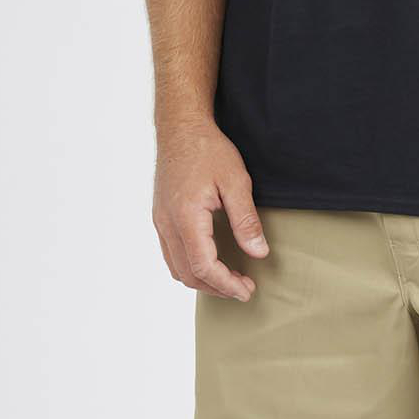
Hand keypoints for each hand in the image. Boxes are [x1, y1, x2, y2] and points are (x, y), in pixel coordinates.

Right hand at [153, 119, 268, 299]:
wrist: (181, 128)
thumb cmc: (207, 149)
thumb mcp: (236, 182)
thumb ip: (246, 220)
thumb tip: (258, 253)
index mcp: (186, 217)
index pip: (203, 266)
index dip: (226, 284)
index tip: (246, 290)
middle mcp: (167, 223)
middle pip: (187, 273)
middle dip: (216, 287)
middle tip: (243, 288)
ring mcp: (161, 221)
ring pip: (176, 267)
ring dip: (203, 279)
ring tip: (230, 279)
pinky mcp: (161, 217)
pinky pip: (171, 253)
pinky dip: (190, 266)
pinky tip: (211, 261)